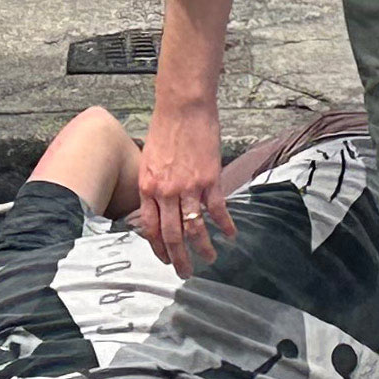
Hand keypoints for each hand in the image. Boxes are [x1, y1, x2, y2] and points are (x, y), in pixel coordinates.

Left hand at [137, 95, 231, 272]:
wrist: (183, 106)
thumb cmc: (164, 128)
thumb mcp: (148, 159)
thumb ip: (152, 185)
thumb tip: (157, 205)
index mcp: (147, 187)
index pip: (150, 228)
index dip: (158, 248)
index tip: (165, 259)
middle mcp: (166, 192)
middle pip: (172, 235)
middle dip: (179, 258)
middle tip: (186, 272)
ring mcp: (188, 187)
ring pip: (194, 228)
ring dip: (203, 248)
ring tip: (210, 258)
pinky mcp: (210, 179)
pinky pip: (218, 210)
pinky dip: (225, 225)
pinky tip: (230, 234)